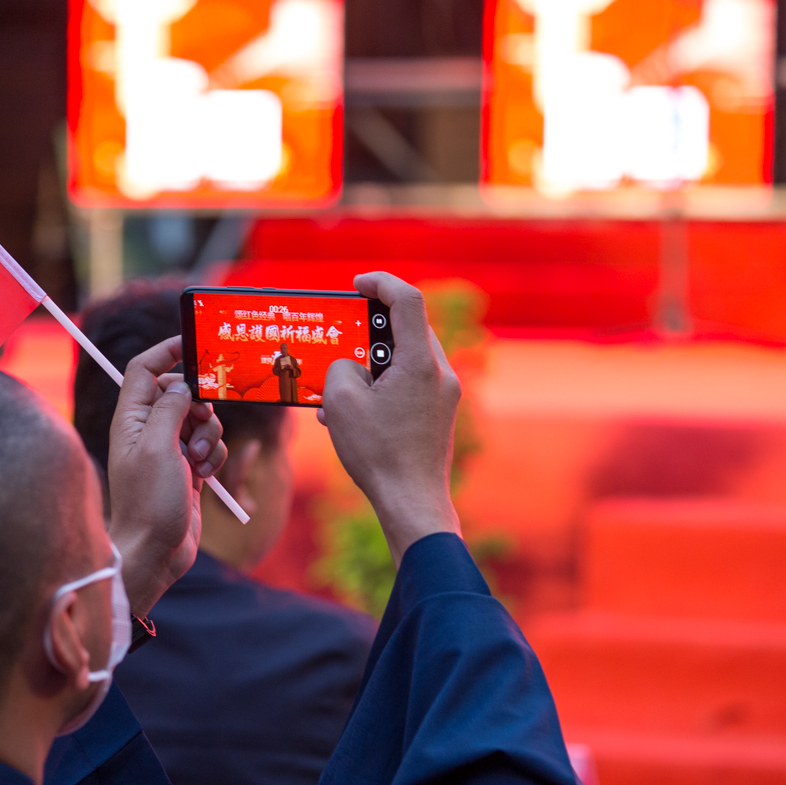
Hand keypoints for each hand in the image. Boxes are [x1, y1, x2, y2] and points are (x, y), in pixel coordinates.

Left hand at [107, 337, 226, 615]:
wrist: (155, 552)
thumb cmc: (149, 503)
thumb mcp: (159, 447)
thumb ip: (170, 408)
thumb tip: (183, 384)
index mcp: (131, 419)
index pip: (145, 369)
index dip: (167, 352)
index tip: (194, 344)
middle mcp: (147, 430)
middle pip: (181, 393)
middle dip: (200, 405)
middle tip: (198, 426)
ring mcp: (168, 450)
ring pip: (202, 420)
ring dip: (210, 435)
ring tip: (197, 461)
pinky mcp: (187, 468)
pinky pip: (210, 445)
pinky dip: (214, 455)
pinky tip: (204, 476)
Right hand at [318, 272, 461, 564]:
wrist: (412, 502)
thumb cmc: (379, 454)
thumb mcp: (341, 403)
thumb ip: (341, 367)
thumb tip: (350, 367)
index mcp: (420, 362)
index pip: (407, 299)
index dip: (381, 283)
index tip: (357, 284)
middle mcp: (440, 373)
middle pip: (407, 329)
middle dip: (371, 330)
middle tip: (343, 340)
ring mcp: (444, 394)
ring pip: (407, 358)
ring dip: (374, 364)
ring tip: (342, 391)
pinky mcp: (440, 413)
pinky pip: (411, 383)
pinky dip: (384, 385)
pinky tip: (357, 414)